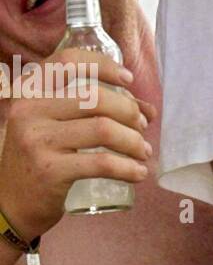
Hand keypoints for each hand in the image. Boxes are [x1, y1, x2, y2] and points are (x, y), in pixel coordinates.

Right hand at [0, 48, 153, 239]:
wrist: (11, 203)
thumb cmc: (41, 158)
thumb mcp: (56, 126)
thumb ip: (95, 111)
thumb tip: (147, 110)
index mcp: (29, 92)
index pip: (67, 62)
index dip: (103, 65)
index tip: (128, 80)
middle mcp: (29, 110)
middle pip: (94, 97)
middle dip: (129, 111)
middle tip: (142, 127)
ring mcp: (37, 140)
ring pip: (102, 129)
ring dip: (133, 141)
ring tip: (143, 152)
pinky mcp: (49, 170)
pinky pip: (101, 163)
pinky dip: (127, 168)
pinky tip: (138, 173)